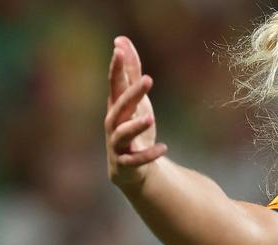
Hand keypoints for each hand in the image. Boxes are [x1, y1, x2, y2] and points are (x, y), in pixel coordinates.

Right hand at [104, 36, 166, 187]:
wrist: (132, 170)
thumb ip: (130, 72)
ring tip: (150, 118)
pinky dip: (149, 154)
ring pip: (123, 134)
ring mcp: (118, 145)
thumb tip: (121, 40)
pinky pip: (136, 159)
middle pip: (120, 107)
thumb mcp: (135, 100)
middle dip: (131, 94)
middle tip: (148, 79)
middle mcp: (113, 125)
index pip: (114, 85)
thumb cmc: (133, 128)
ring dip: (135, 126)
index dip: (116, 68)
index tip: (119, 49)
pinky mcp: (126, 164)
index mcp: (116, 107)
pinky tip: (164, 148)